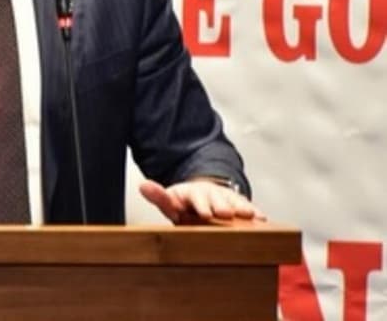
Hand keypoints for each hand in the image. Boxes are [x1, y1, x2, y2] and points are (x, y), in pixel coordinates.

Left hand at [139, 178, 265, 224]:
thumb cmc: (187, 205)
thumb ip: (158, 197)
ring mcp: (223, 198)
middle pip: (214, 199)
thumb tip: (142, 186)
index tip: (204, 213)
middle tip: (224, 213)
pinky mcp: (236, 203)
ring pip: (232, 201)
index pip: (193, 198)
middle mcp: (208, 194)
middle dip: (219, 205)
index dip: (199, 205)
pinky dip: (253, 210)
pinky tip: (260, 217)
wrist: (203, 195)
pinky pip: (245, 205)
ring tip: (248, 214)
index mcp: (190, 194)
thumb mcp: (171, 202)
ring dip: (239, 207)